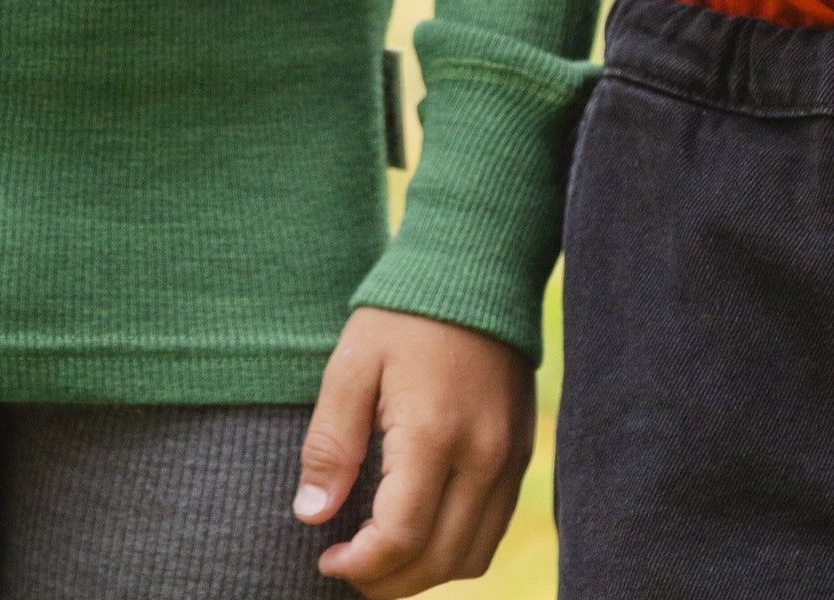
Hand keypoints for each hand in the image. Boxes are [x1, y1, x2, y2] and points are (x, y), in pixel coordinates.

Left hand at [295, 306, 534, 594]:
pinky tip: (420, 527)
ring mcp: (510, 455)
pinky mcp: (522, 450)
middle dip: (387, 580)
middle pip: (438, 559)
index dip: (359, 565)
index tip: (327, 557)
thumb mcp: (352, 365)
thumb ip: (330, 444)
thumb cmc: (405, 312)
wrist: (479, 264)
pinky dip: (455, 548)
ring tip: (382, 552)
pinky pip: (493, 529)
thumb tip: (312, 516)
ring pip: (471, 556)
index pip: (400, 537)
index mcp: (434, 432)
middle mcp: (483, 454)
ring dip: (424, 571)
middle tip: (348, 564)